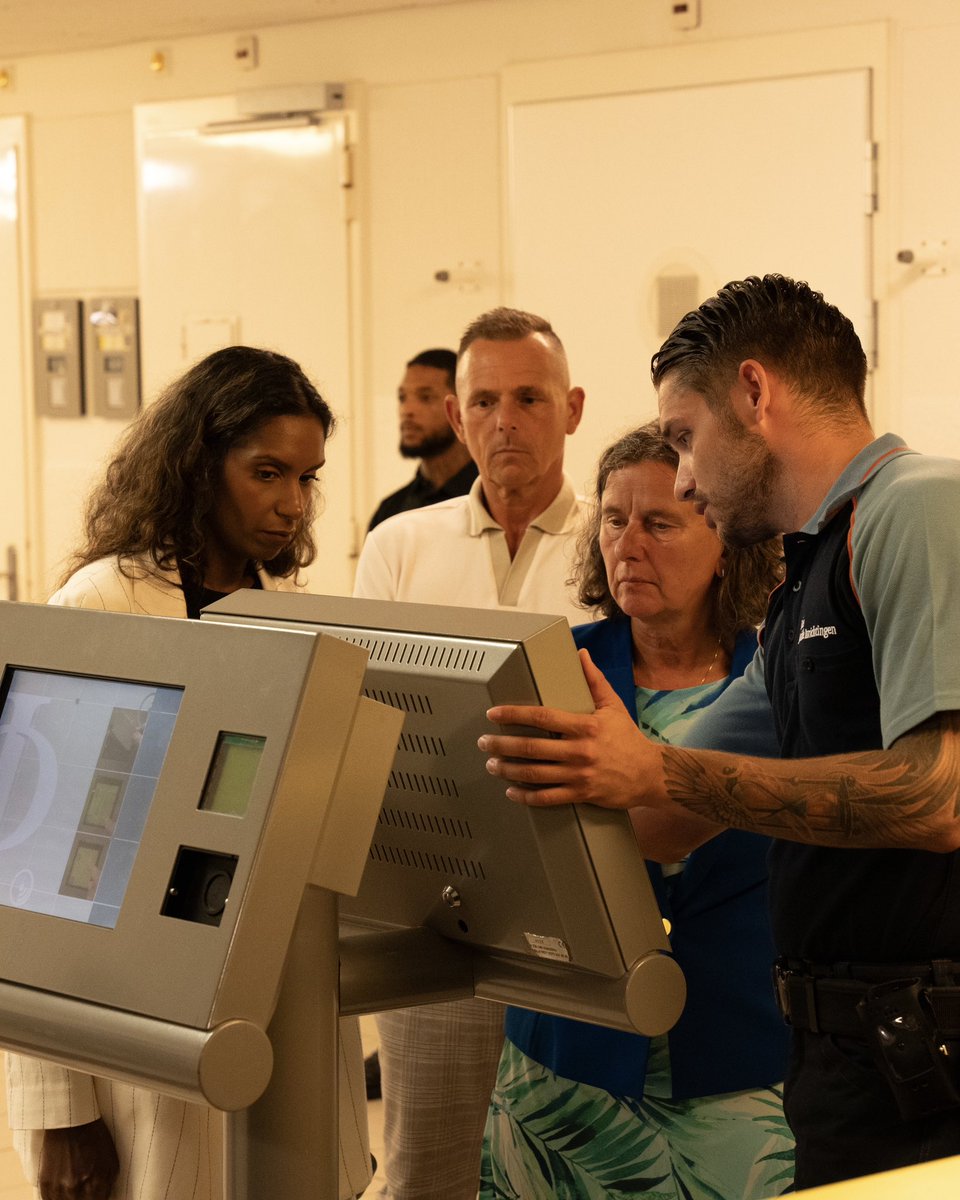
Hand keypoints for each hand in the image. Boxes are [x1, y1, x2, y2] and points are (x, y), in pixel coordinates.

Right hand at [38, 1119, 118, 1199]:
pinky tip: (62, 1190)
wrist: (70, 1122)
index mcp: (96, 1182)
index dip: (98, 1199)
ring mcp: (59, 1188)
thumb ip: (108, 1183)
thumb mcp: (110, 1159)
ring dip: (70, 1199)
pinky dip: (56, 1198)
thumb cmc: (94, 1138)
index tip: (96, 1195)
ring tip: (73, 1188)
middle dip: (85, 1198)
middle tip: (84, 1188)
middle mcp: (76, 1189)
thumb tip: (104, 1197)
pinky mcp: (45, 1184)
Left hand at [479, 649, 664, 808]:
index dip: (513, 715)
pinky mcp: (581, 794)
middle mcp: (579, 751)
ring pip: (535, 774)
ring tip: (492, 764)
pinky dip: (526, 796)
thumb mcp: (613, 706)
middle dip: (502, 745)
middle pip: (531, 748)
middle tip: (484, 742)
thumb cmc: (628, 738)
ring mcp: (579, 775)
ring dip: (508, 770)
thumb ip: (594, 680)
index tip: (493, 714)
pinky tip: (511, 791)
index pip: (542, 717)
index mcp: (585, 726)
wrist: (650, 774)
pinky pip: (548, 798)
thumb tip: (581, 654)